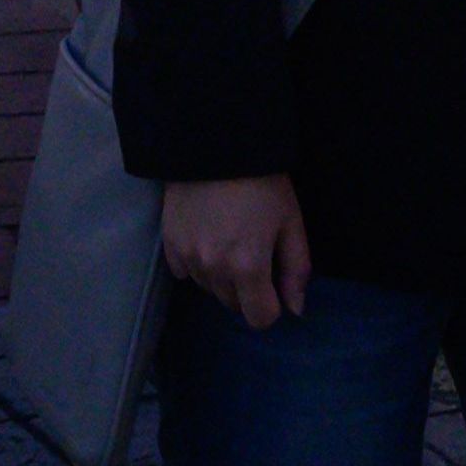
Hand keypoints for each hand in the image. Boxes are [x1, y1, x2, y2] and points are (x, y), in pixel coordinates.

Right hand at [161, 176, 312, 329]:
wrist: (215, 146)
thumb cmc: (263, 183)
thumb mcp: (291, 222)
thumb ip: (296, 270)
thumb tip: (295, 309)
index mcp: (249, 268)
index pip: (260, 318)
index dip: (272, 305)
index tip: (274, 281)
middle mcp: (214, 271)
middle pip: (233, 305)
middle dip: (247, 291)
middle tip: (254, 254)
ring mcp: (188, 259)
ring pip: (209, 289)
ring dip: (222, 278)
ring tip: (230, 242)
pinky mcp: (169, 245)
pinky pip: (185, 273)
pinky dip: (197, 264)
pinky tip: (207, 238)